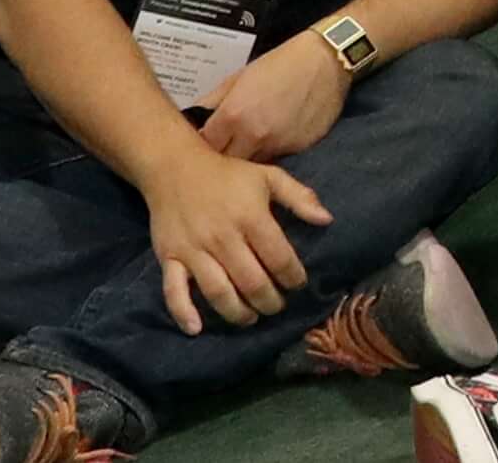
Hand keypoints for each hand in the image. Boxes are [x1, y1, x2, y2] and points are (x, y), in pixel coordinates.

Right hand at [147, 140, 325, 330]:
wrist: (175, 168)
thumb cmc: (228, 175)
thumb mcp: (269, 176)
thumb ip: (300, 197)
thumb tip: (327, 220)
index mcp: (251, 217)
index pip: (278, 257)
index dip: (293, 276)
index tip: (299, 284)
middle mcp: (223, 237)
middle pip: (251, 281)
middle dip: (269, 300)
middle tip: (278, 307)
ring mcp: (194, 250)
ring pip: (218, 291)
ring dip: (237, 312)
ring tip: (251, 318)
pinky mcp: (170, 258)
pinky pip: (174, 291)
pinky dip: (183, 313)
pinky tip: (196, 329)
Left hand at [195, 33, 352, 163]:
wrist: (326, 60)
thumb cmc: (280, 63)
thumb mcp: (238, 77)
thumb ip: (212, 102)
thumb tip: (193, 120)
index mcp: (232, 116)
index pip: (204, 147)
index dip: (204, 144)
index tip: (207, 140)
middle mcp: (252, 135)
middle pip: (226, 162)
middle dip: (224, 156)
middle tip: (228, 143)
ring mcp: (277, 144)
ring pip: (252, 164)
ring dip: (249, 156)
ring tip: (254, 138)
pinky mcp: (297, 148)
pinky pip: (277, 157)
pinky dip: (272, 150)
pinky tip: (278, 133)